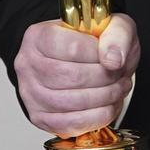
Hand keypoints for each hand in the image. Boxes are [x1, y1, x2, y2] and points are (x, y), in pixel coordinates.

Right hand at [12, 14, 137, 135]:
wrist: (84, 61)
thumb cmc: (94, 43)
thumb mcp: (112, 25)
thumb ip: (117, 35)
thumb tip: (113, 60)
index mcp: (39, 37)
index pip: (72, 49)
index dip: (99, 55)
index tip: (113, 56)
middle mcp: (28, 65)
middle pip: (72, 77)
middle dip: (107, 79)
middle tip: (121, 76)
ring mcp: (30, 93)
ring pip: (71, 103)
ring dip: (105, 98)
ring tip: (118, 88)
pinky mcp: (39, 117)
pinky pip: (70, 124)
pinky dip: (97, 117)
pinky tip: (107, 105)